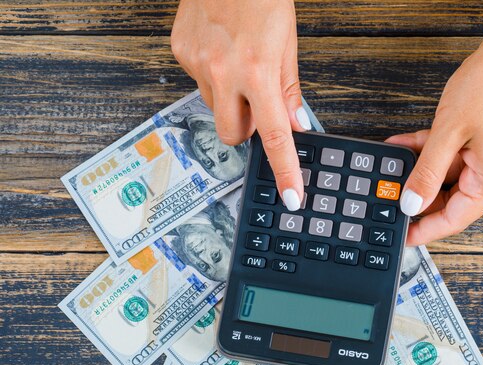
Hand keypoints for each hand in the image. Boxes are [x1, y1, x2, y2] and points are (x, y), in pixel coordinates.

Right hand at [171, 0, 308, 209]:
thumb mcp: (287, 44)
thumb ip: (289, 91)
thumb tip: (295, 126)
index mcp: (258, 71)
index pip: (274, 136)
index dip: (285, 170)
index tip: (291, 195)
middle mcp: (224, 72)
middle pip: (233, 135)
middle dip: (247, 129)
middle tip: (257, 104)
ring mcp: (197, 64)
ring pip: (215, 109)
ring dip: (230, 100)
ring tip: (238, 66)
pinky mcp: (180, 53)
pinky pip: (198, 82)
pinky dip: (213, 76)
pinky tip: (220, 52)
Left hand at [390, 44, 482, 244]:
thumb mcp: (447, 134)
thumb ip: (426, 173)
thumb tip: (411, 203)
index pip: (454, 219)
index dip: (425, 229)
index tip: (403, 237)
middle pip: (451, 198)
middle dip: (417, 194)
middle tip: (389, 197)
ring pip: (448, 174)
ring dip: (419, 168)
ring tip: (391, 166)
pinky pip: (453, 155)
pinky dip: (430, 151)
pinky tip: (404, 146)